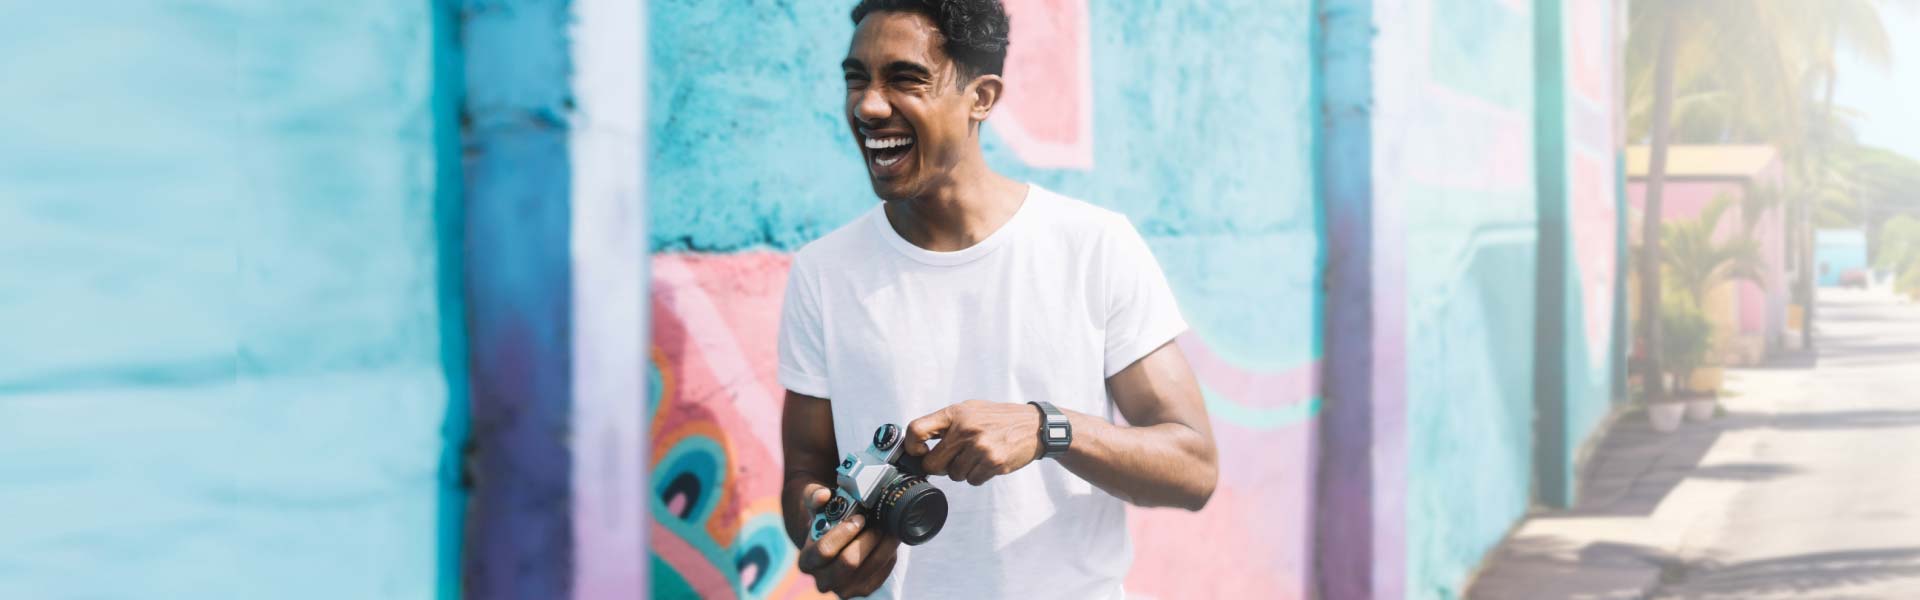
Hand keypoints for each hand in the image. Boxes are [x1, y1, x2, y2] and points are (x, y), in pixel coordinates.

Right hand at [796, 486, 899, 597]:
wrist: (832, 539)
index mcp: (807, 560)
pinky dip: (889, 555)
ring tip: (890, 527)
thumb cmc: (824, 520)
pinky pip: (882, 573)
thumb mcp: (815, 504)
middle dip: (867, 540)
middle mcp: (823, 579)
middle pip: (849, 563)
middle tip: (878, 523)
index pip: (824, 551)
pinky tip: (889, 541)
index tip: (858, 517)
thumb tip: (822, 495)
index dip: (843, 533)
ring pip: (870, 568)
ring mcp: (843, 588)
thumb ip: (814, 496)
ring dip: (883, 545)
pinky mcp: (863, 590)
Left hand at [904, 399, 1043, 485]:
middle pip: (932, 463)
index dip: (912, 447)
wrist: (1034, 426)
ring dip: (963, 471)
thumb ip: (945, 424)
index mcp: (955, 413)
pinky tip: (989, 462)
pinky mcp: (993, 462)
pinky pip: (972, 481)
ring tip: (978, 456)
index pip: (916, 430)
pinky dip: (978, 476)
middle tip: (953, 459)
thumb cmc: (997, 419)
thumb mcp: (970, 410)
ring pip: (954, 475)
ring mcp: (980, 446)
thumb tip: (917, 447)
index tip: (920, 452)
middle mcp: (965, 429)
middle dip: (940, 467)